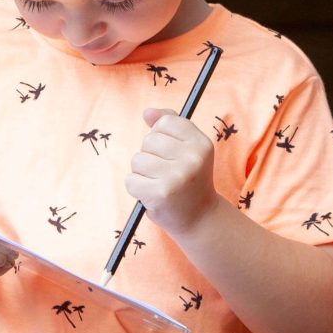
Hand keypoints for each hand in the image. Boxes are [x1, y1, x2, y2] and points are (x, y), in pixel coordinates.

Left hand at [125, 109, 219, 237]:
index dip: (162, 136)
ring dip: (142, 173)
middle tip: (167, 173)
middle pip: (149, 140)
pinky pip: (131, 180)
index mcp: (201, 143)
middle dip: (150, 155)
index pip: (165, 122)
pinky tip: (152, 195)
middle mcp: (193, 158)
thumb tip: (147, 112)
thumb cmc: (189, 180)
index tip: (172, 154)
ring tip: (160, 184)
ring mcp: (177, 176)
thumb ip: (170, 123)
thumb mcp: (188, 148)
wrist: (199, 219)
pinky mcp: (160, 194)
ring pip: (137, 160)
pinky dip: (136, 188)